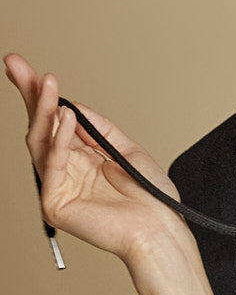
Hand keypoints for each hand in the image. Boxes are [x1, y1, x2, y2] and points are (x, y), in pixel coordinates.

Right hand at [5, 53, 187, 263]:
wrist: (161, 231)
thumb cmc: (152, 200)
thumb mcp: (127, 151)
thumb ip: (98, 129)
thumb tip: (70, 106)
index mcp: (84, 161)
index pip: (56, 124)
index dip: (41, 97)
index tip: (31, 70)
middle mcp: (68, 173)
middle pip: (41, 128)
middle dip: (30, 95)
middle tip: (16, 63)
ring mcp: (58, 188)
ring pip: (41, 141)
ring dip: (43, 109)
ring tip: (46, 83)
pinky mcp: (55, 204)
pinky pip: (52, 164)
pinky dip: (58, 139)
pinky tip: (62, 116)